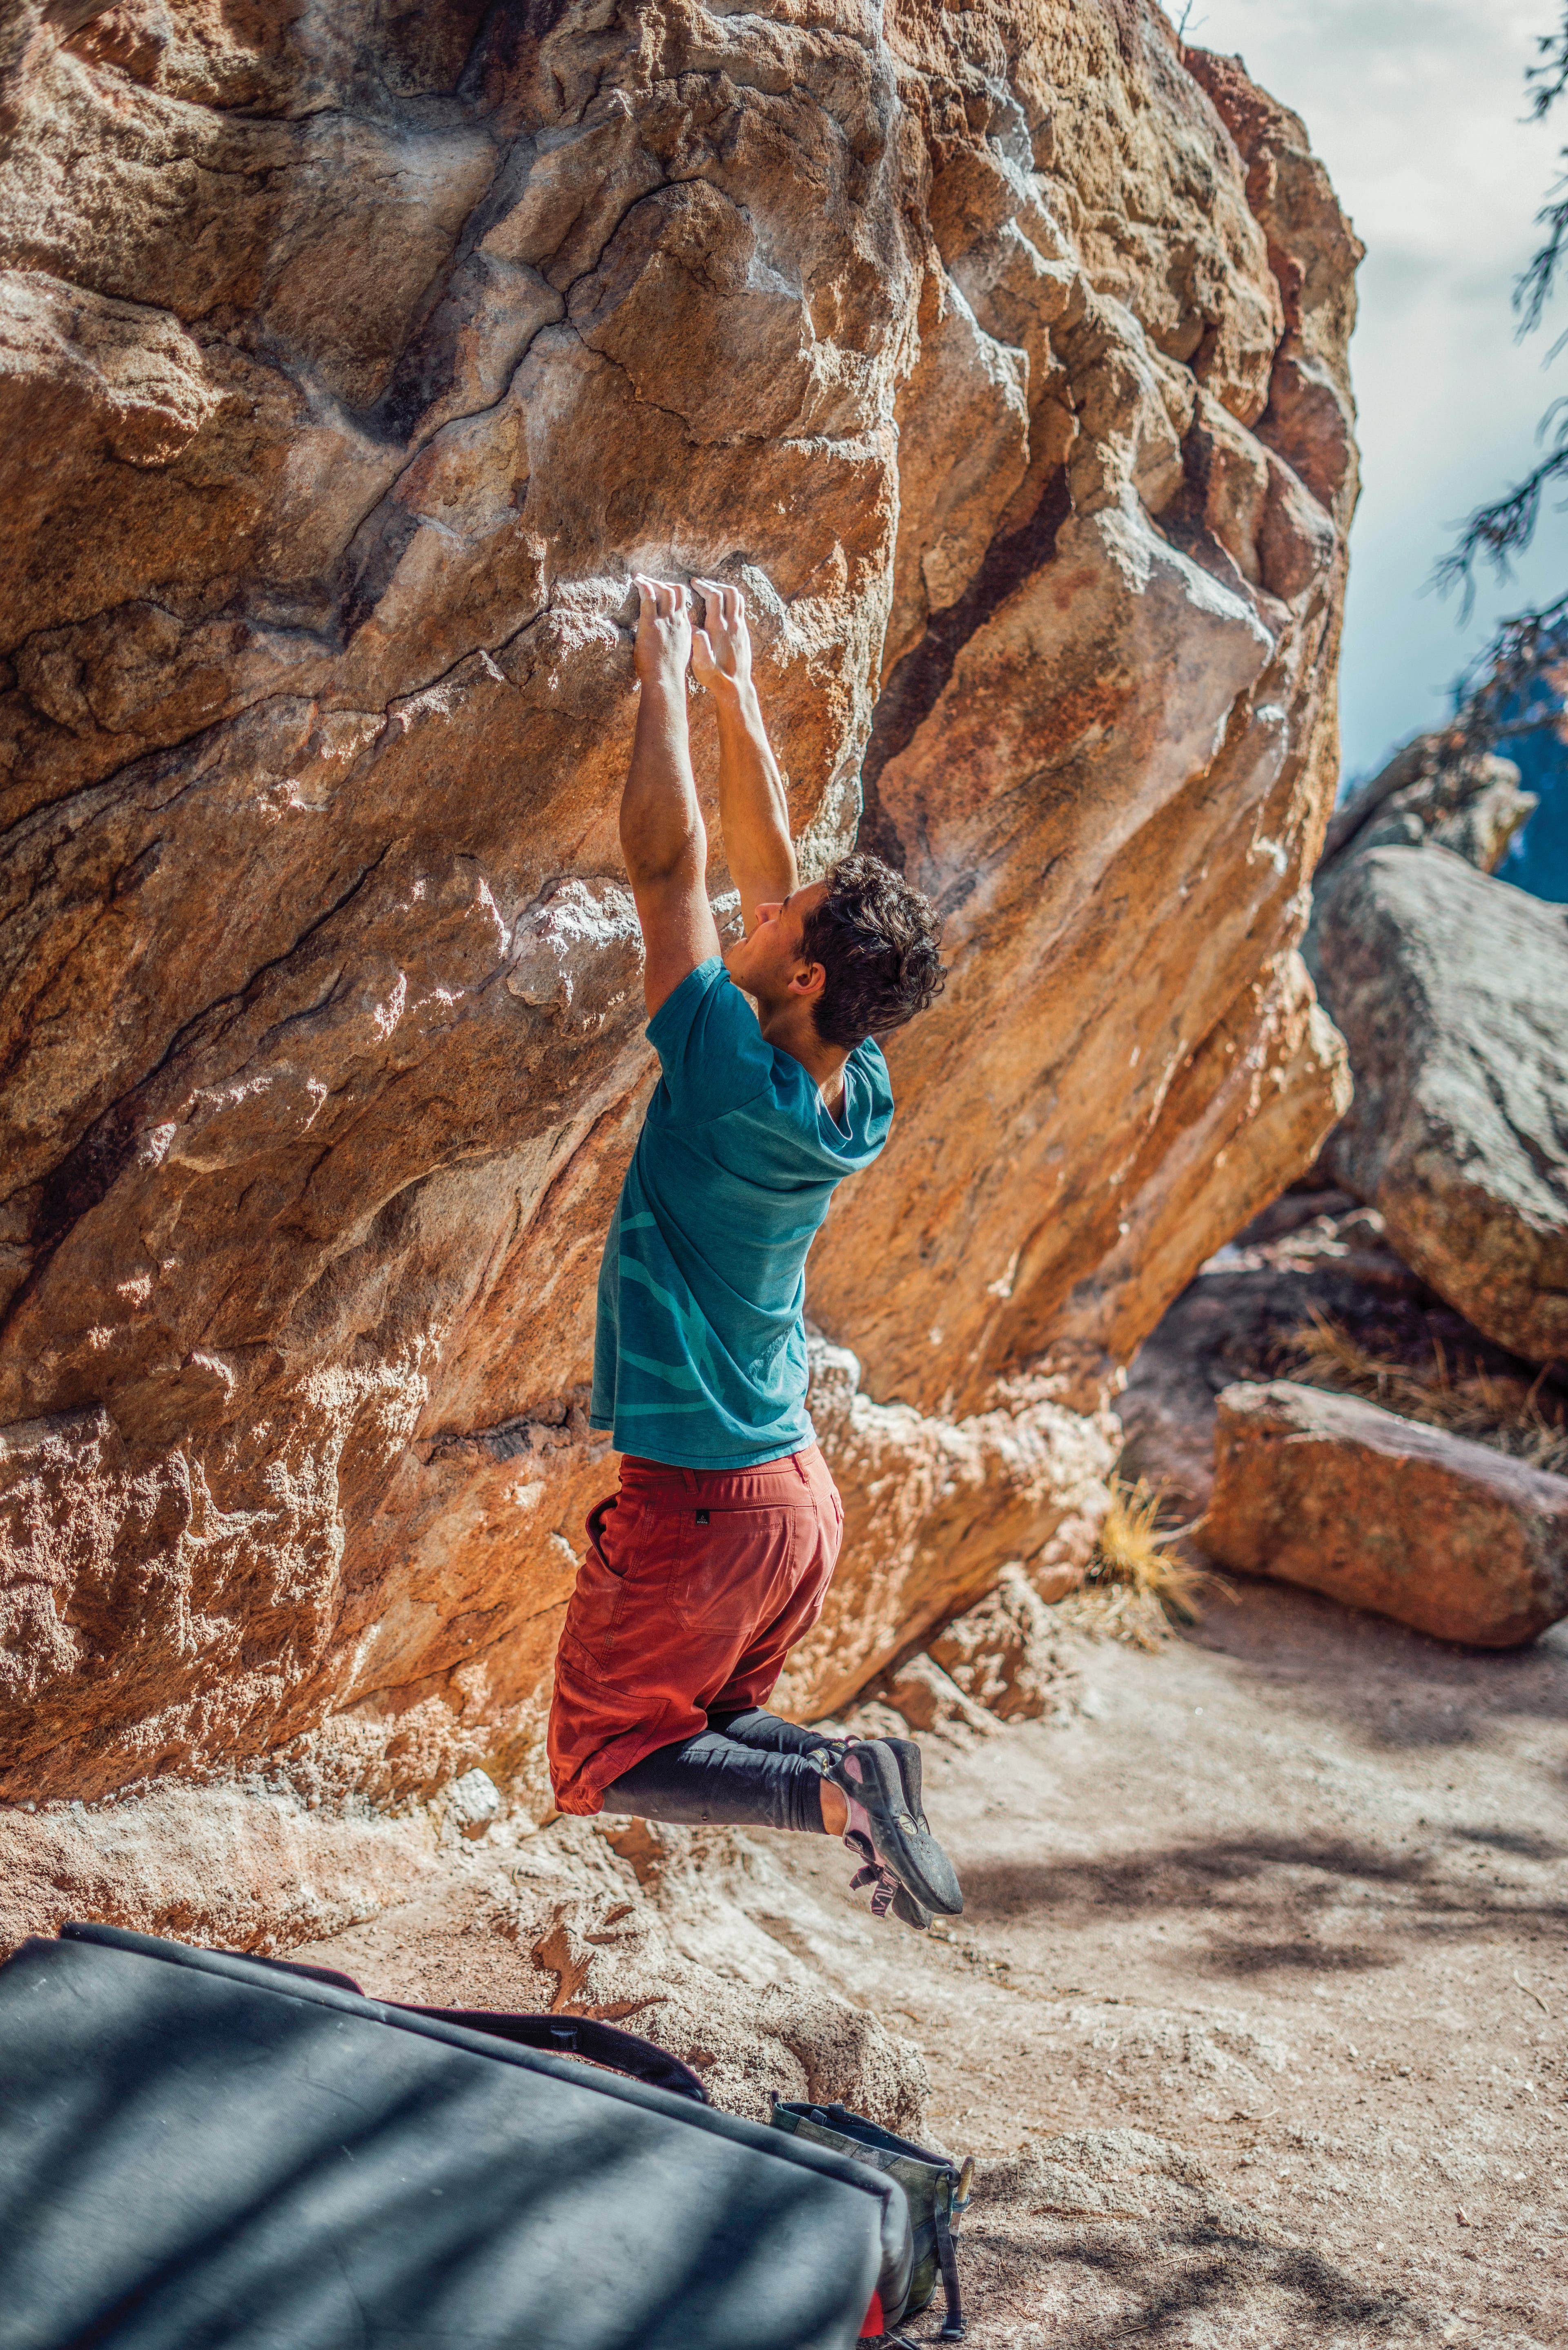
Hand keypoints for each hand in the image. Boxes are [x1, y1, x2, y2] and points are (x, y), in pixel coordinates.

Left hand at [632, 576, 691, 692]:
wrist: (665, 681)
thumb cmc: (669, 674)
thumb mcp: (680, 655)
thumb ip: (678, 643)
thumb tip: (672, 640)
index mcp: (685, 628)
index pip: (683, 603)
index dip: (674, 592)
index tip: (663, 590)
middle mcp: (678, 621)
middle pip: (677, 592)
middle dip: (664, 583)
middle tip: (651, 582)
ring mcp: (666, 622)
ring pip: (665, 591)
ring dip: (653, 581)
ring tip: (641, 579)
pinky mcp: (651, 624)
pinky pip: (649, 597)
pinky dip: (643, 585)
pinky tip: (636, 581)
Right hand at [691, 576, 753, 702]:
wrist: (735, 687)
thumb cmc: (715, 676)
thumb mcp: (701, 664)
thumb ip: (698, 645)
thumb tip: (694, 628)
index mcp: (719, 628)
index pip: (715, 597)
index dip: (704, 586)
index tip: (694, 582)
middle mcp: (732, 625)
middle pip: (729, 592)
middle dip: (715, 584)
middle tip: (702, 584)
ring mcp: (740, 628)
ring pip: (737, 598)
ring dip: (725, 590)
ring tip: (712, 590)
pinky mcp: (743, 633)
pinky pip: (741, 608)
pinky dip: (731, 600)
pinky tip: (723, 605)